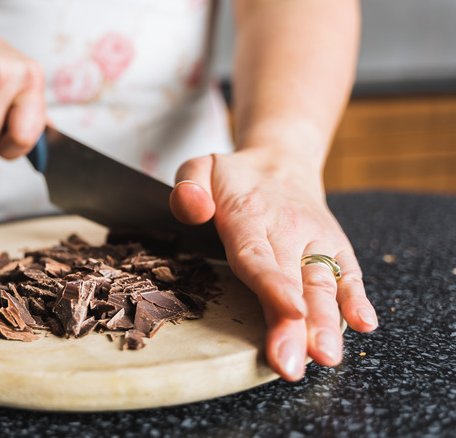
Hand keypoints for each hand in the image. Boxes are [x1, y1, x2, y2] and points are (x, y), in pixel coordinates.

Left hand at [169, 149, 377, 380]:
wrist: (281, 160)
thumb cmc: (234, 176)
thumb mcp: (200, 167)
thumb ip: (188, 186)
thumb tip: (194, 209)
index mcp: (249, 215)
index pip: (258, 254)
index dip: (273, 285)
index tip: (288, 312)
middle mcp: (288, 229)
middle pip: (292, 281)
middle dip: (295, 326)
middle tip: (292, 363)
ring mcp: (316, 240)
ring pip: (322, 285)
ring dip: (326, 323)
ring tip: (326, 356)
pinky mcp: (335, 249)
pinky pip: (349, 274)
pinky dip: (357, 299)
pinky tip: (364, 325)